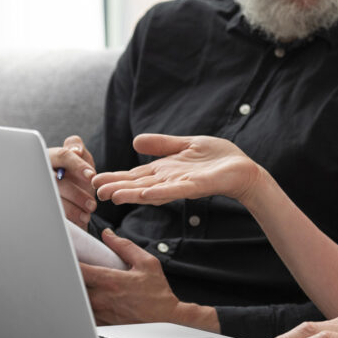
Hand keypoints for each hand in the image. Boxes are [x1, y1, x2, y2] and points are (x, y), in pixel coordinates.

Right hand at [48, 135, 97, 229]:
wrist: (74, 202)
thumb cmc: (76, 176)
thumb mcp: (80, 158)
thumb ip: (77, 147)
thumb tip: (76, 150)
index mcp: (50, 157)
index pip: (62, 156)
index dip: (77, 165)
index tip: (91, 176)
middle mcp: (40, 173)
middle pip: (56, 181)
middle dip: (76, 193)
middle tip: (92, 204)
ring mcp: (38, 191)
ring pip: (52, 200)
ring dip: (73, 208)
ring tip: (87, 214)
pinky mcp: (39, 207)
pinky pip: (50, 213)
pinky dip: (67, 218)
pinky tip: (80, 220)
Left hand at [80, 229, 217, 330]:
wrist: (165, 317)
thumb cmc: (157, 291)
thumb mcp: (146, 262)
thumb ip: (124, 246)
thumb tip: (107, 234)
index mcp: (111, 281)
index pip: (79, 270)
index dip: (68, 261)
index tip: (65, 255)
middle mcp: (102, 298)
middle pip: (74, 285)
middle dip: (70, 275)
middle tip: (70, 267)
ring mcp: (100, 312)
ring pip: (77, 300)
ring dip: (77, 290)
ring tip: (81, 283)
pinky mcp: (102, 323)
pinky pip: (85, 313)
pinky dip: (83, 304)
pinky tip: (88, 298)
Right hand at [92, 134, 267, 207]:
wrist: (242, 169)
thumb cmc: (217, 159)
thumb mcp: (185, 145)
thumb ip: (162, 144)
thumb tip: (135, 142)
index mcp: (165, 171)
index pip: (135, 175)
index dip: (116, 177)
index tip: (95, 180)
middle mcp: (170, 180)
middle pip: (138, 185)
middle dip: (117, 188)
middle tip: (94, 191)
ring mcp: (182, 185)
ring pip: (153, 191)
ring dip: (133, 194)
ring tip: (113, 195)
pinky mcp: (197, 186)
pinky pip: (176, 190)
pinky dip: (160, 192)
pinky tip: (146, 194)